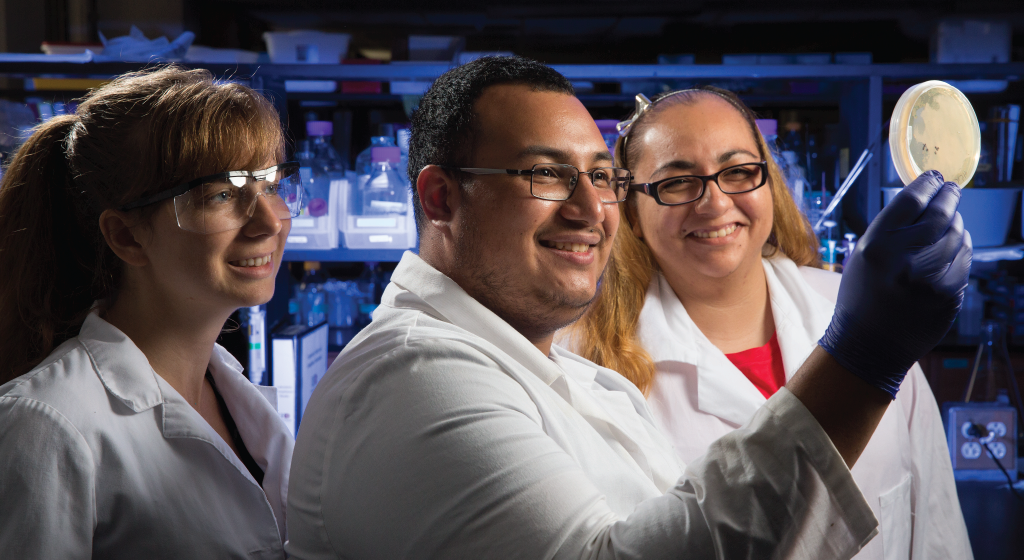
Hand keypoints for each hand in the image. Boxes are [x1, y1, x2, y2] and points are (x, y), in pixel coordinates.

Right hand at [818, 170, 971, 397]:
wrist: (869, 344)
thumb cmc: (863, 297)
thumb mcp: (862, 257)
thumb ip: (891, 230)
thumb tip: (925, 199)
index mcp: (876, 247)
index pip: (910, 201)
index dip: (926, 184)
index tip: (935, 177)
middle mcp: (904, 260)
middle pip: (940, 214)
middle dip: (949, 197)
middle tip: (951, 190)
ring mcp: (930, 279)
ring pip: (957, 236)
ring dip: (955, 224)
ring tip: (948, 223)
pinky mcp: (949, 295)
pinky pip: (963, 260)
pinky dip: (960, 249)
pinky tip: (951, 249)